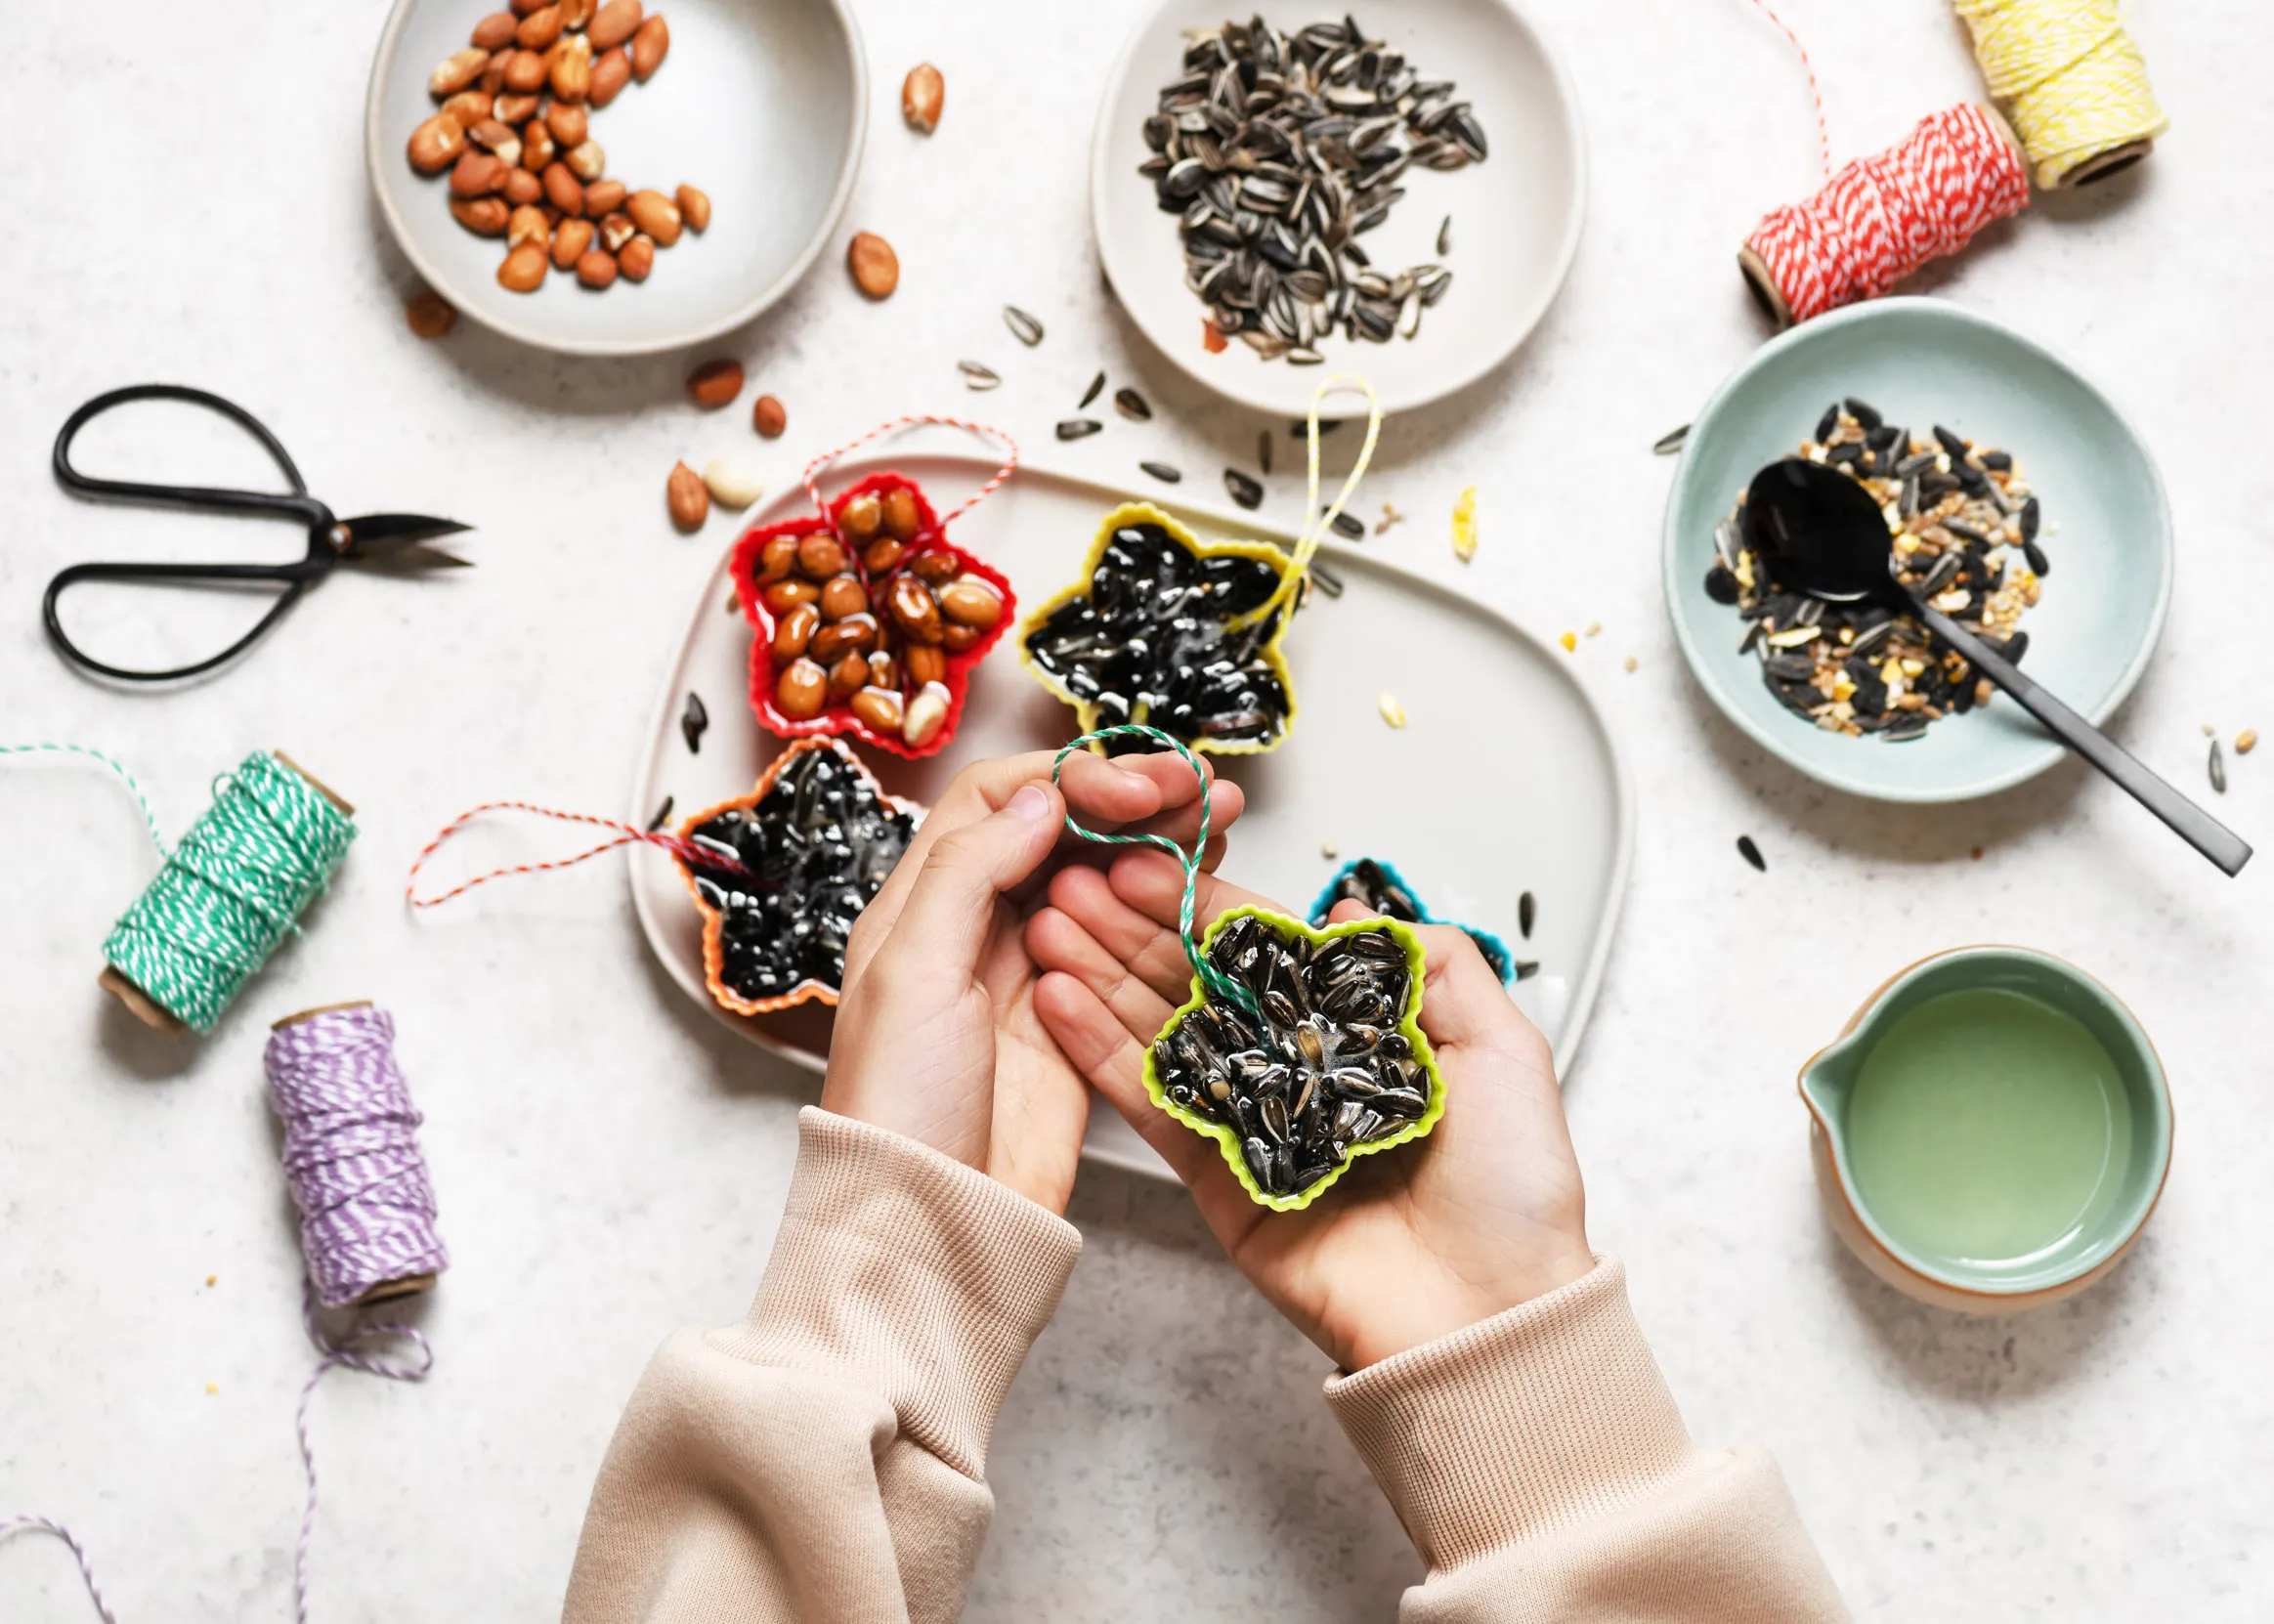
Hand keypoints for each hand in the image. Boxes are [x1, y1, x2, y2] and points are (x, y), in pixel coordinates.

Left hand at [821, 749, 1242, 1216]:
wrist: (930, 1223)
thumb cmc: (896, 1107)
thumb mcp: (912, 974)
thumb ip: (968, 873)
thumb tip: (1041, 798)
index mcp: (921, 905)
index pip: (999, 803)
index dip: (1072, 780)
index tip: (1136, 785)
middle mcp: (975, 930)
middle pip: (1060, 834)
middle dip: (1131, 799)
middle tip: (1201, 786)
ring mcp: (1029, 975)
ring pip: (1100, 881)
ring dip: (1158, 842)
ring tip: (1221, 817)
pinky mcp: (1074, 1022)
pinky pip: (1125, 945)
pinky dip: (1165, 905)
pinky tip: (1205, 880)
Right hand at [1026, 853, 1591, 1368]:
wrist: (1490, 1313)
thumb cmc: (1511, 1191)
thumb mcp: (1501, 1047)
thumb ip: (1434, 964)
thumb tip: (1349, 911)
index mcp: (1359, 1033)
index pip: (1266, 950)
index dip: (1203, 905)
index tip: (1149, 861)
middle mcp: (1299, 1071)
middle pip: (1198, 983)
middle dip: (1132, 929)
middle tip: (1073, 882)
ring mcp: (1251, 1123)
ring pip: (1161, 1033)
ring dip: (1100, 976)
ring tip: (1047, 924)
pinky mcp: (1218, 1181)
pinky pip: (1152, 1106)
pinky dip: (1100, 1054)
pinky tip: (1059, 1001)